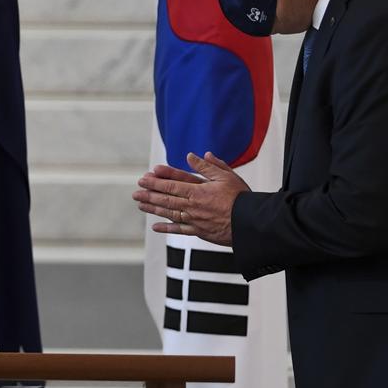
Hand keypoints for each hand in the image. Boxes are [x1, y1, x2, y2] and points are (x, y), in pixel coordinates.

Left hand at [132, 152, 249, 245]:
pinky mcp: (200, 232)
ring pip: (169, 213)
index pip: (171, 185)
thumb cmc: (241, 198)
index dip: (156, 182)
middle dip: (149, 195)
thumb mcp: (227, 176)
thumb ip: (208, 166)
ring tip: (140, 205)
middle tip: (135, 192)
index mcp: (198, 191)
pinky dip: (167, 228)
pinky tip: (156, 227)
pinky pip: (180, 230)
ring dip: (153, 209)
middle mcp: (193, 206)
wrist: (252, 223)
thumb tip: (192, 155)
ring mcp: (195, 220)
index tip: (144, 178)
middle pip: (166, 199)